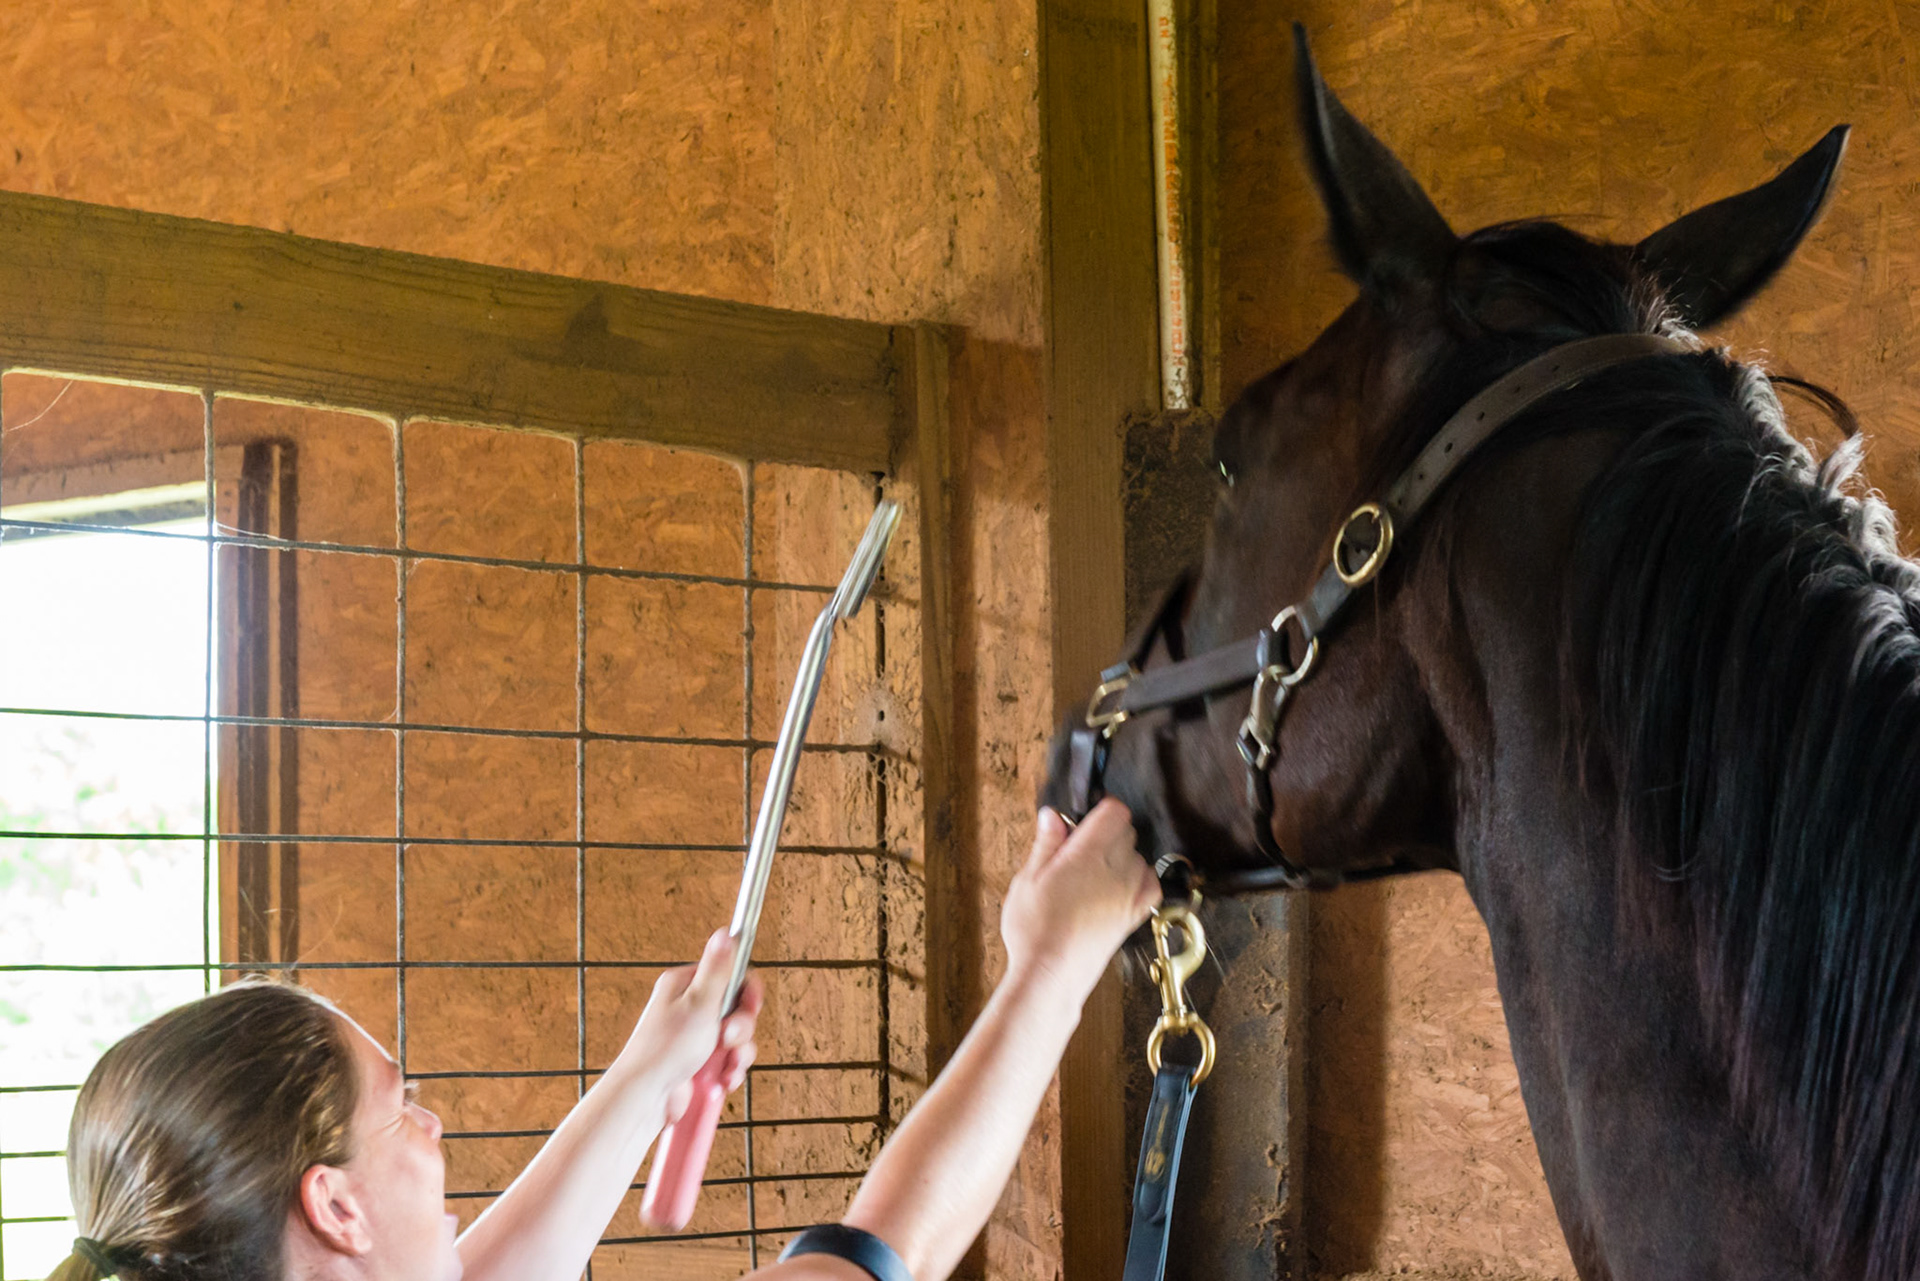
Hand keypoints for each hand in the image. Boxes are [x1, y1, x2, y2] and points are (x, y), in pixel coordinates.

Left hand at [620, 930, 761, 1120]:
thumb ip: (718, 969)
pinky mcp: (700, 1061)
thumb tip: (726, 932)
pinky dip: (729, 1071)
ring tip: (726, 1067)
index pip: (731, 975)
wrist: (646, 1097)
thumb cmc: (665, 1049)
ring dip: (738, 1055)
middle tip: (728, 1039)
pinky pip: (728, 1061)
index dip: (746, 992)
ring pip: (737, 1039)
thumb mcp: (699, 1003)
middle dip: (741, 1030)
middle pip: (738, 1009)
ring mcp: (696, 1037)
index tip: (751, 1006)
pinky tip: (720, 1081)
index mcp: (686, 986)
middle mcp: (691, 1008)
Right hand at [1000, 800, 1160, 995]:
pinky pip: (1150, 885)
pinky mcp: (1135, 916)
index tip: (1083, 819)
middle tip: (1076, 849)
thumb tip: (1053, 816)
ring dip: (1121, 857)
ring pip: (1138, 857)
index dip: (1101, 808)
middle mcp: (1117, 871)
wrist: (1050, 976)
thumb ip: (1046, 844)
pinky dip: (1138, 880)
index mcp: (1088, 855)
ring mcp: (1130, 895)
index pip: (1116, 812)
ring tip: (1091, 874)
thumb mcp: (1027, 880)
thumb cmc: (1034, 931)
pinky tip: (1116, 888)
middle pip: (1127, 832)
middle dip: (1105, 833)